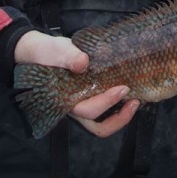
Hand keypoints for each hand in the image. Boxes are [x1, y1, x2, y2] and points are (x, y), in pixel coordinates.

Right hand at [14, 31, 139, 136]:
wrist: (40, 50)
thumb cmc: (47, 52)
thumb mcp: (56, 50)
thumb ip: (68, 56)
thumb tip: (83, 63)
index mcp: (66, 100)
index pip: (89, 110)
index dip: (107, 102)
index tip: (122, 88)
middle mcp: (75, 106)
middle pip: (98, 126)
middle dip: (119, 118)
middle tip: (136, 102)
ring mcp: (82, 102)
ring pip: (101, 121)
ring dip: (120, 115)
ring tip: (136, 100)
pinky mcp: (88, 94)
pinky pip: (103, 107)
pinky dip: (116, 104)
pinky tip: (127, 90)